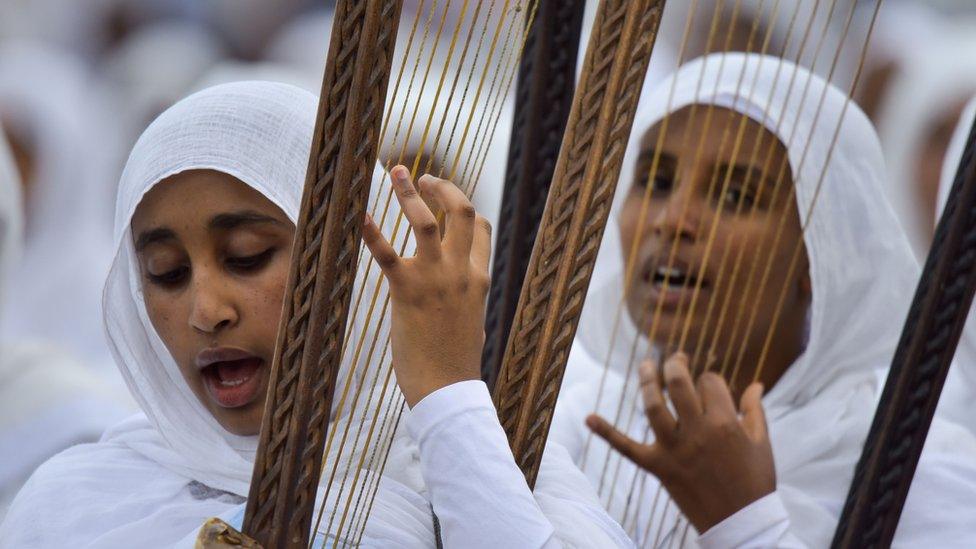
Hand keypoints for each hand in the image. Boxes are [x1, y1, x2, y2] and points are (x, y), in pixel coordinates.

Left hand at [362, 165, 491, 407]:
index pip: (480, 228)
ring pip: (426, 222)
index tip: (447, 201)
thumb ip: (466, 301)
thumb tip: (461, 300)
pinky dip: (371, 231)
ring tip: (395, 172)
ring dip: (409, 193)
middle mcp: (461, 272)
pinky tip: (358, 213)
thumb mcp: (472, 323)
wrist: (447, 390)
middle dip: (443, 188)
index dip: (464, 209)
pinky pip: (386, 253)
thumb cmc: (456, 364)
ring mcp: (436, 280)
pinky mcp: (407, 291)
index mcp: (479, 278)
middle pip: (461, 212)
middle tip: (425, 177)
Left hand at [586, 353, 774, 532]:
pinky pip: (627, 448)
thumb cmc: (755, 482)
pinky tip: (589, 418)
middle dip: (675, 365)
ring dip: (647, 382)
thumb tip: (756, 384)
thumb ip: (755, 410)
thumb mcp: (762, 443)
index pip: (709, 382)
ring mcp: (674, 449)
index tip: (709, 386)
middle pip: (678, 384)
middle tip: (674, 359)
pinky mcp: (658, 467)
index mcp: (725, 423)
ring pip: (653, 406)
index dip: (708, 379)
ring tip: (647, 367)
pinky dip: (606, 433)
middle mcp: (697, 432)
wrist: (740, 524)